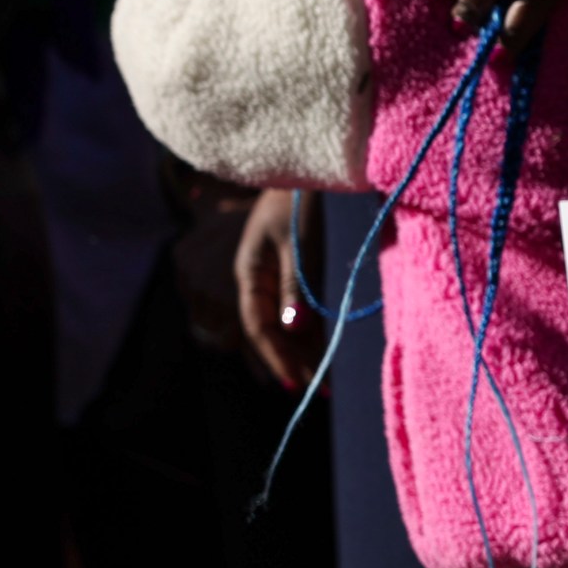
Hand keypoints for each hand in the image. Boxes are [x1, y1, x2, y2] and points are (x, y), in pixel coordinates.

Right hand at [236, 188, 326, 389]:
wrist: (295, 176)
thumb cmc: (297, 203)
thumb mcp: (299, 244)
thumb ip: (295, 286)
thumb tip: (292, 329)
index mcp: (249, 275)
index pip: (259, 328)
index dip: (278, 357)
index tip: (299, 382)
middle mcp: (253, 283)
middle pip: (267, 334)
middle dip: (290, 363)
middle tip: (317, 391)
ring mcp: (266, 282)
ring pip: (277, 328)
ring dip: (296, 354)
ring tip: (318, 383)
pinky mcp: (282, 278)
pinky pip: (287, 314)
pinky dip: (302, 335)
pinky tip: (314, 354)